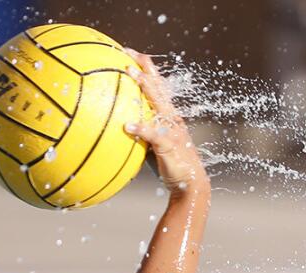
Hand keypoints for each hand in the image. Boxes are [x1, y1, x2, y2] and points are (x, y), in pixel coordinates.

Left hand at [122, 49, 206, 196]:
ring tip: (131, 74)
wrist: (190, 184)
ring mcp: (173, 130)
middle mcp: (172, 118)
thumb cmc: (169, 165)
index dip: (147, 70)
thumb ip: (139, 134)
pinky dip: (141, 128)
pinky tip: (127, 125)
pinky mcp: (170, 145)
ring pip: (158, 103)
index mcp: (169, 116)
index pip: (158, 87)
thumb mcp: (152, 145)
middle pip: (159, 87)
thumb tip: (115, 128)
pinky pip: (154, 134)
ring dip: (146, 87)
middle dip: (145, 69)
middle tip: (130, 54)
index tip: (132, 54)